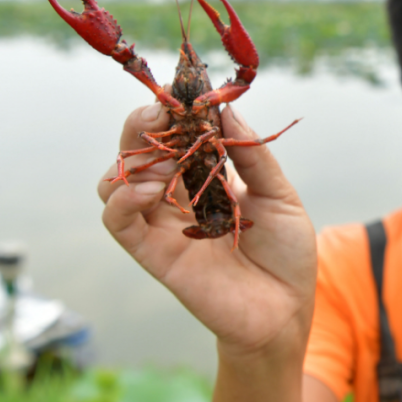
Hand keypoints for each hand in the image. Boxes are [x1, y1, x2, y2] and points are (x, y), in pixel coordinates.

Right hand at [97, 101, 316, 357]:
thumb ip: (252, 156)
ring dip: (131, 161)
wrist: (285, 310)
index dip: (171, 112)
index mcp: (205, 177)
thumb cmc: (286, 253)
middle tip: (160, 111)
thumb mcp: (279, 196)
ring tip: (164, 161)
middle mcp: (176, 197)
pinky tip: (150, 189)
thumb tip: (227, 107)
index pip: (174, 135)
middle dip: (140, 125)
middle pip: (136, 151)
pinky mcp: (152, 254)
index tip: (181, 91)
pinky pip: (118, 221)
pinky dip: (123, 198)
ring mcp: (161, 225)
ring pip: (115, 182)